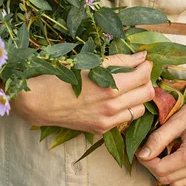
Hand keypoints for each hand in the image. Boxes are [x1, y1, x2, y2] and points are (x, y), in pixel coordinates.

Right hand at [13, 51, 154, 134]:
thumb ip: (118, 61)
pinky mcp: (102, 129)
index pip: (142, 75)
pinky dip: (126, 108)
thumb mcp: (88, 63)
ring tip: (128, 86)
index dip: (146, 65)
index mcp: (109, 85)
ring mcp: (108, 120)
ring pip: (141, 107)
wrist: (38, 102)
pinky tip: (115, 99)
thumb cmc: (59, 77)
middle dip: (146, 79)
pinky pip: (125, 118)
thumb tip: (141, 56)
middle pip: (147, 92)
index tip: (142, 60)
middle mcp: (112, 105)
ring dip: (139, 95)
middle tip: (137, 72)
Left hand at [136, 76, 185, 185]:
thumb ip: (158, 139)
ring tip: (164, 155)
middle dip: (155, 168)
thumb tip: (142, 155)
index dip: (147, 162)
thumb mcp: (177, 120)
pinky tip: (178, 162)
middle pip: (170, 180)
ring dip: (168, 174)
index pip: (161, 170)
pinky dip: (182, 178)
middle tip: (150, 152)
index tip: (142, 151)